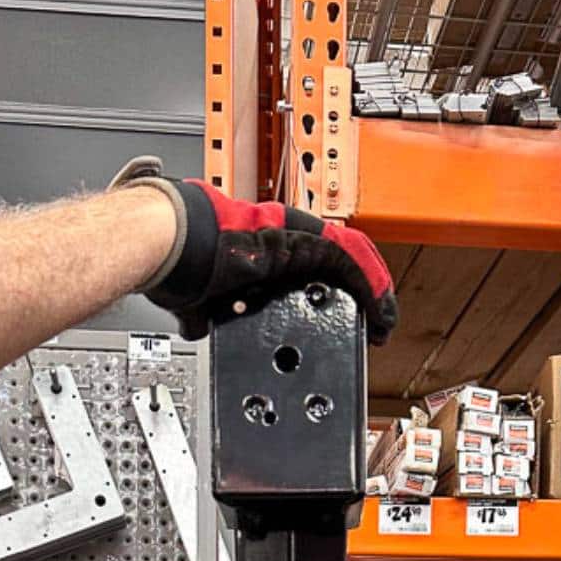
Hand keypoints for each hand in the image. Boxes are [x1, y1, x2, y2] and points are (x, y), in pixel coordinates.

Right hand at [114, 158, 396, 344]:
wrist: (174, 246)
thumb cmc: (179, 263)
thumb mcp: (202, 296)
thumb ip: (208, 310)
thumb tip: (197, 324)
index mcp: (265, 247)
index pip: (314, 260)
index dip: (336, 284)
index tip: (345, 313)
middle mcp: (287, 236)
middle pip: (342, 256)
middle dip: (365, 288)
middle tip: (377, 318)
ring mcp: (299, 236)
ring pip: (353, 256)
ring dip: (375, 290)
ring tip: (386, 319)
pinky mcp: (307, 244)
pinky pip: (352, 264)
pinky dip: (372, 289)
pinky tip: (382, 312)